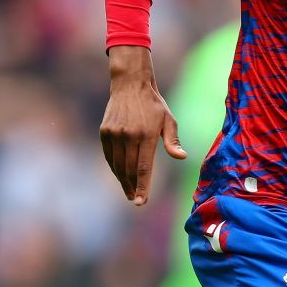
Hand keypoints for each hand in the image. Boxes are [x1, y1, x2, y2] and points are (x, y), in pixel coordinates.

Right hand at [100, 46, 187, 205]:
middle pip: (128, 170)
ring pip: (117, 165)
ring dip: (122, 180)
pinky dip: (114, 168)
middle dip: (132, 187)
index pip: (142, 168)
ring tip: (129, 191)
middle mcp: (128, 135)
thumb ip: (172, 141)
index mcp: (146, 135)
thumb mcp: (168, 120)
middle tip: (136, 200)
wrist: (130, 84)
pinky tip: (120, 175)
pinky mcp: (105, 132)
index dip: (142, 187)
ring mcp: (114, 134)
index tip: (141, 202)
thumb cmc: (153, 104)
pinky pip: (109, 156)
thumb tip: (182, 157)